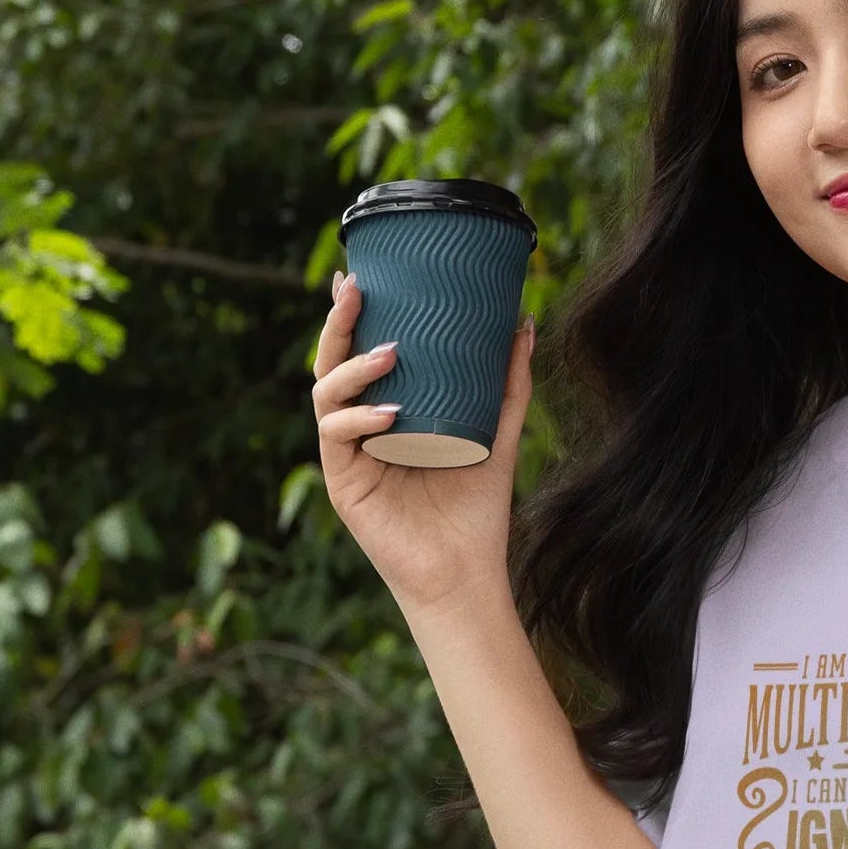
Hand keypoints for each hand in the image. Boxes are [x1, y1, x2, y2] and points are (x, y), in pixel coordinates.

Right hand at [310, 269, 533, 618]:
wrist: (466, 574)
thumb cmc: (477, 511)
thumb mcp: (499, 435)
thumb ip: (508, 383)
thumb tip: (522, 321)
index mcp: (388, 413)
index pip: (362, 354)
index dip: (353, 315)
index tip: (359, 274)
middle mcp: (360, 429)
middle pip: (332, 363)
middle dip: (338, 324)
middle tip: (354, 289)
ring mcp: (348, 455)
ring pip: (325, 393)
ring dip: (352, 367)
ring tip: (390, 352)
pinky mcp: (343, 483)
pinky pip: (336, 436)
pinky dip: (359, 418)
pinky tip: (389, 413)